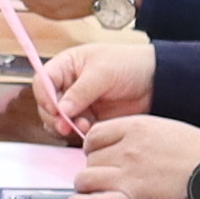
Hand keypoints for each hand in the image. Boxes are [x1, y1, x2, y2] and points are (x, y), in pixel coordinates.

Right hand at [43, 36, 159, 132]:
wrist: (156, 82)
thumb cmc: (130, 65)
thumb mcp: (103, 73)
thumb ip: (80, 91)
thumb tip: (61, 110)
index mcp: (67, 66)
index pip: (43, 81)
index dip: (45, 96)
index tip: (56, 109)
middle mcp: (68, 85)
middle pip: (47, 104)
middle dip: (54, 116)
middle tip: (66, 125)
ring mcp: (78, 103)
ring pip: (58, 120)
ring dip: (66, 127)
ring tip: (83, 127)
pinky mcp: (89, 118)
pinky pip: (75, 130)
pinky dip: (78, 133)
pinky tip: (90, 131)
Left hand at [73, 107, 199, 198]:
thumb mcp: (168, 129)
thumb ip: (139, 133)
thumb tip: (120, 144)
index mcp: (136, 127)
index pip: (94, 135)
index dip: (93, 147)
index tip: (99, 154)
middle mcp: (127, 150)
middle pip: (89, 158)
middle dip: (94, 167)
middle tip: (104, 175)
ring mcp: (128, 176)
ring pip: (85, 179)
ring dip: (87, 185)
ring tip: (95, 190)